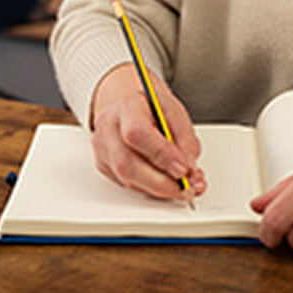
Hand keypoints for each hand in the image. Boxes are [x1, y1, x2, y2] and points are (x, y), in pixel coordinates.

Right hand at [90, 63, 205, 201]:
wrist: (130, 104)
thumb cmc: (152, 106)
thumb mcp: (174, 111)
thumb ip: (184, 138)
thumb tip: (190, 168)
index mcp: (127, 106)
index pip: (137, 133)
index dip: (161, 155)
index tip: (184, 169)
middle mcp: (109, 128)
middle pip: (128, 163)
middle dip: (162, 181)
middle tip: (187, 186)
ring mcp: (102, 148)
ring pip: (127, 179)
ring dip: (159, 188)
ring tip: (184, 187)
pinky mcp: (104, 165)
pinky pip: (127, 184)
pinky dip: (151, 188)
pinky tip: (168, 185)